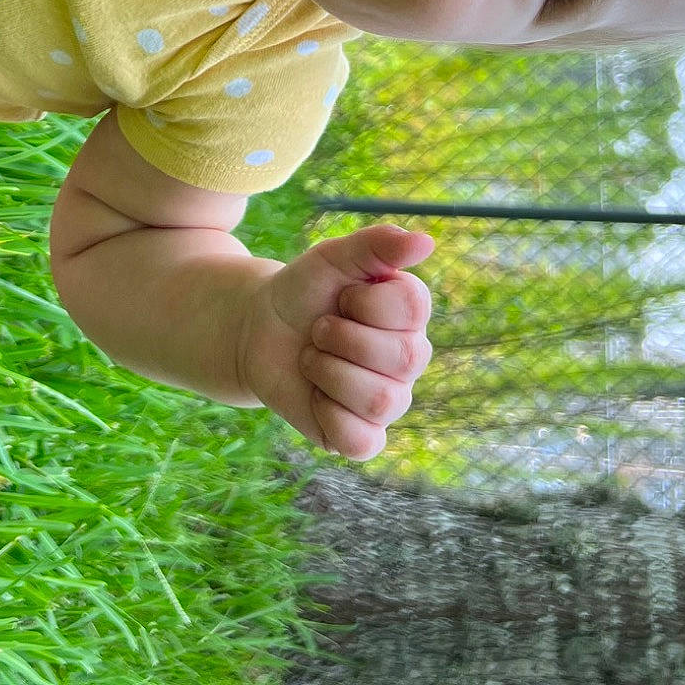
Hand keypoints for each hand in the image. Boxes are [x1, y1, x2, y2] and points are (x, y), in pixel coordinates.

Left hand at [237, 224, 434, 460]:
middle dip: (341, 337)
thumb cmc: (304, 291)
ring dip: (329, 372)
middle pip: (403, 359)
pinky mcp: (361, 436)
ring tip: (312, 358)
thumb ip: (377, 245)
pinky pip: (362, 442)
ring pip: (381, 401)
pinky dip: (329, 416)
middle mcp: (409, 359)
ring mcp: (388, 400)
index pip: (413, 310)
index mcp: (410, 315)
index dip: (364, 302)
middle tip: (317, 329)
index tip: (340, 296)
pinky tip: (315, 395)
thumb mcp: (332, 258)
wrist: (258, 329)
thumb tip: (425, 241)